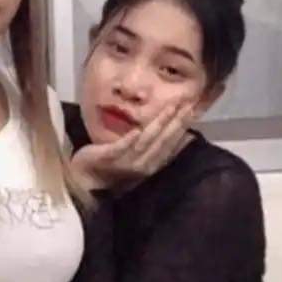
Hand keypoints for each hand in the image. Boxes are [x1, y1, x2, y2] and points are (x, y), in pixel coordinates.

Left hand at [71, 99, 194, 191]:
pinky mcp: (109, 158)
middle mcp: (143, 164)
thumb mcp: (138, 156)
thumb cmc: (112, 165)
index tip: (194, 108)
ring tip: (170, 108)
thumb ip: (155, 145)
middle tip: (188, 103)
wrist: (86, 178)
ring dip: (159, 124)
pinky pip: (122, 148)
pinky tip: (136, 131)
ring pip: (147, 141)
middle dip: (177, 121)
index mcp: (151, 163)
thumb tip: (177, 134)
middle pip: (164, 140)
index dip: (184, 125)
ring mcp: (126, 161)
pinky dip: (130, 140)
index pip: (172, 143)